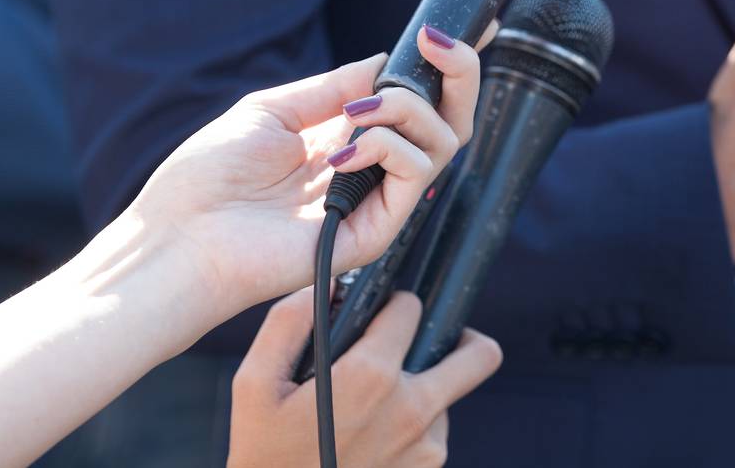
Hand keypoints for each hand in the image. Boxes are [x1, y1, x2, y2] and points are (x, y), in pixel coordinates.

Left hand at [128, 27, 484, 319]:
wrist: (179, 238)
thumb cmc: (209, 178)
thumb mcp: (274, 110)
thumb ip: (335, 87)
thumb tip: (386, 59)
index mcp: (349, 140)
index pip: (418, 103)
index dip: (445, 67)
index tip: (447, 29)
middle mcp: (371, 169)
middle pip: (450, 121)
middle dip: (459, 72)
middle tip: (438, 43)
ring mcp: (376, 200)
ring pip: (443, 141)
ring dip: (408, 107)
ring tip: (358, 112)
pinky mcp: (375, 231)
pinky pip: (417, 174)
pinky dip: (389, 147)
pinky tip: (343, 152)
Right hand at [228, 290, 501, 467]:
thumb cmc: (262, 455)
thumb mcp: (253, 384)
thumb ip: (288, 321)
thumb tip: (325, 284)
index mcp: (372, 376)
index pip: (412, 309)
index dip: (392, 306)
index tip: (377, 316)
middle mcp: (413, 410)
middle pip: (480, 356)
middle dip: (461, 337)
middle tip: (429, 340)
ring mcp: (426, 448)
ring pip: (447, 396)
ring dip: (421, 389)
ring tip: (371, 406)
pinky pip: (433, 433)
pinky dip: (412, 426)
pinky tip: (371, 436)